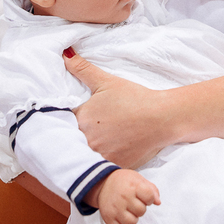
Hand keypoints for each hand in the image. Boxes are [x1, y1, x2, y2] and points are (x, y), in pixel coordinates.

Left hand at [65, 48, 175, 167]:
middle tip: (81, 135)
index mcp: (80, 118)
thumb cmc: (135, 98)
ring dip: (83, 153)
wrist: (162, 118)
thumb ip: (83, 69)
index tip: (63, 122)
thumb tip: (65, 54)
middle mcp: (86, 139)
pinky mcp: (112, 167)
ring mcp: (99, 155)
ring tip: (92, 146)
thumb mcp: (106, 81)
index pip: (61, 123)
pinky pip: (98, 169)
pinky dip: (98, 165)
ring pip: (83, 157)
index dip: (61, 123)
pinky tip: (102, 157)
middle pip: (70, 142)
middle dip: (71, 139)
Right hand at [86, 169, 159, 223]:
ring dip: (133, 219)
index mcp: (133, 186)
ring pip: (132, 222)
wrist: (103, 183)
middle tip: (133, 203)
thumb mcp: (138, 179)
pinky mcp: (108, 217)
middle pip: (141, 211)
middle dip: (140, 208)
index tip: (143, 197)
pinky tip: (124, 220)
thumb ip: (151, 190)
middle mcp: (124, 197)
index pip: (149, 197)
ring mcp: (115, 208)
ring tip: (128, 211)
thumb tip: (158, 202)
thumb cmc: (123, 181)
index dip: (149, 199)